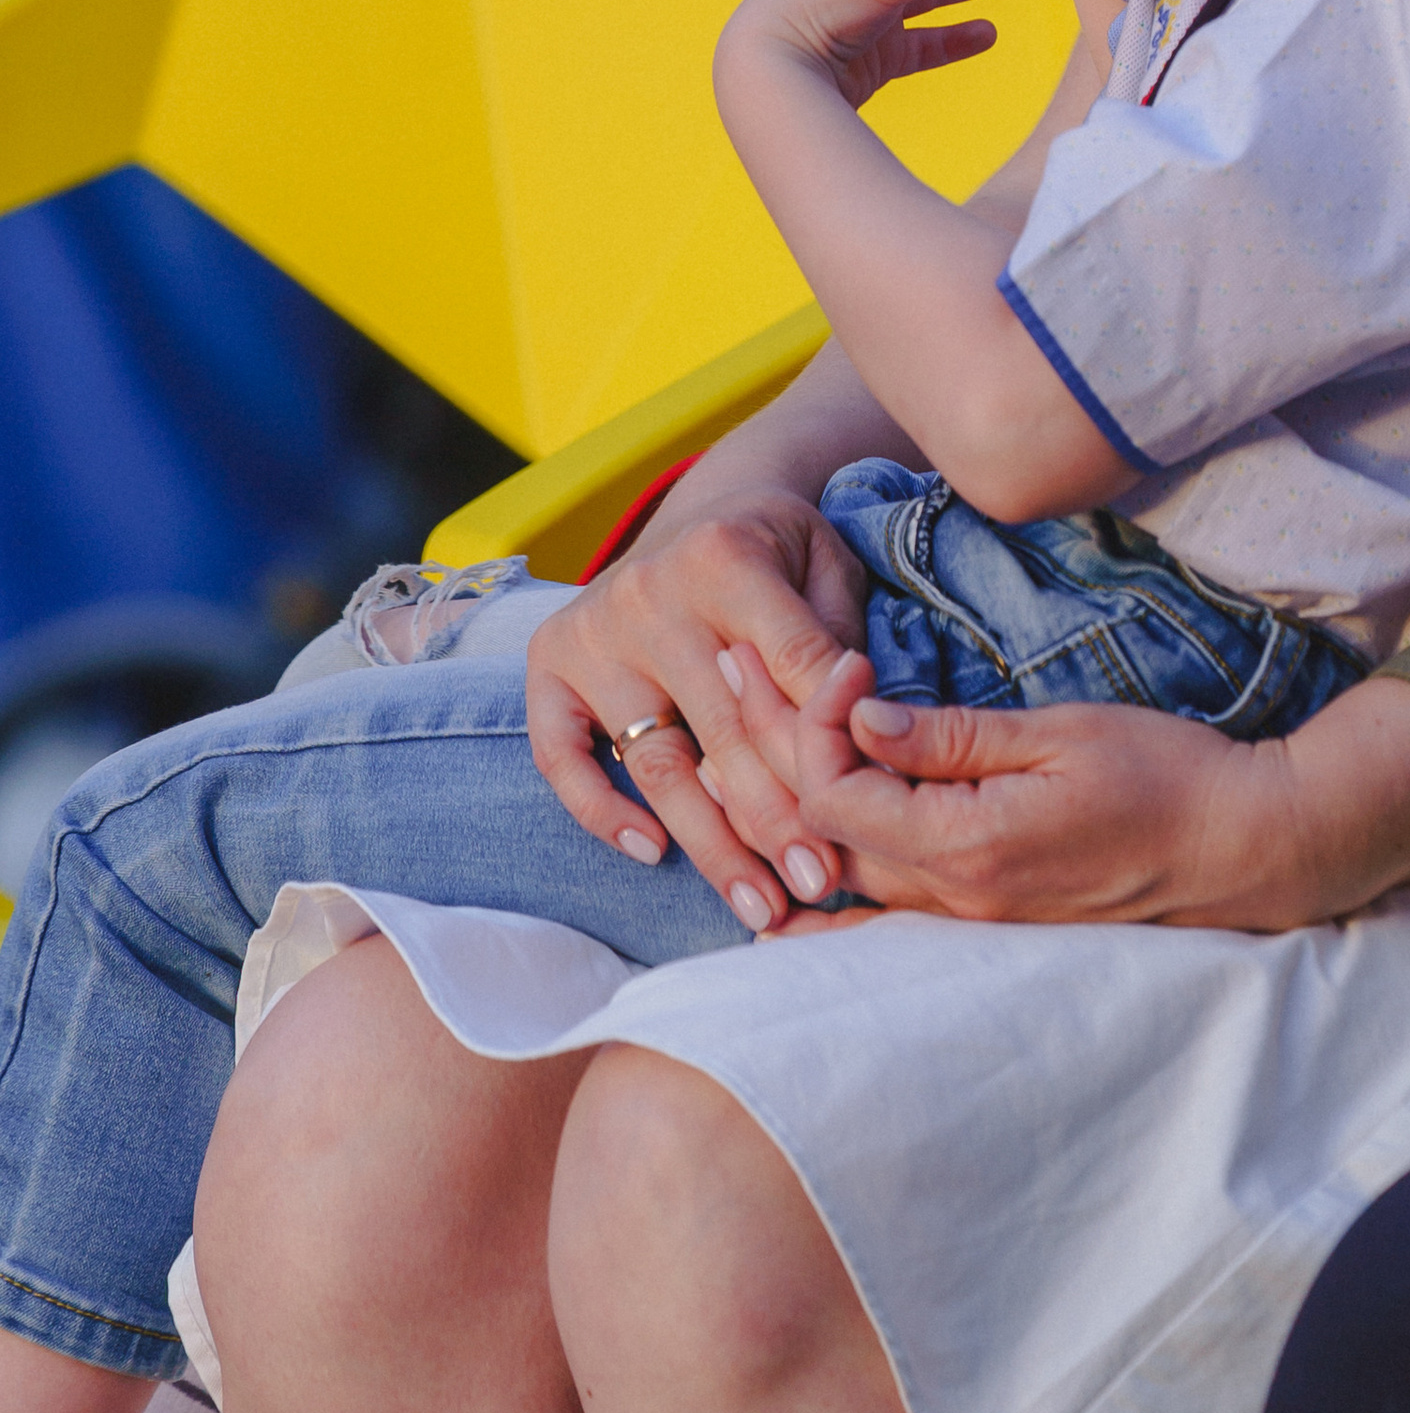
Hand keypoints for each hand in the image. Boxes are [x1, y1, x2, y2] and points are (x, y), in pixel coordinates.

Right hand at [524, 491, 880, 928]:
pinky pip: (561, 755)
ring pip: (656, 761)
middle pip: (720, 732)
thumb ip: (838, 640)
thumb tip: (856, 731)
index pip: (785, 670)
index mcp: (726, 556)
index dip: (820, 754)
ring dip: (710, 844)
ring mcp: (592, 631)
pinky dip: (601, 810)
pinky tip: (652, 853)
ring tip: (761, 904)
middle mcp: (648, 593)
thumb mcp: (828, 564)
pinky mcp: (549, 661)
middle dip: (774, 821)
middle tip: (816, 886)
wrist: (698, 508)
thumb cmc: (778, 549)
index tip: (850, 827)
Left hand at [723, 646, 1409, 930]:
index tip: (842, 662)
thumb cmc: (1165, 775)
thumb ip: (951, 735)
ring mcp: (967, 919)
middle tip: (739, 669)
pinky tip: (801, 836)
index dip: (811, 724)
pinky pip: (881, 901)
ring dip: (792, 799)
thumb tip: (859, 716)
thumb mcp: (1060, 733)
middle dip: (771, 752)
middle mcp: (953, 899)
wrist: (1240, 848)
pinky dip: (832, 861)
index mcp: (966, 848)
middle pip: (820, 837)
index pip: (833, 796)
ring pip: (841, 873)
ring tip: (750, 728)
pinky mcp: (986, 916)